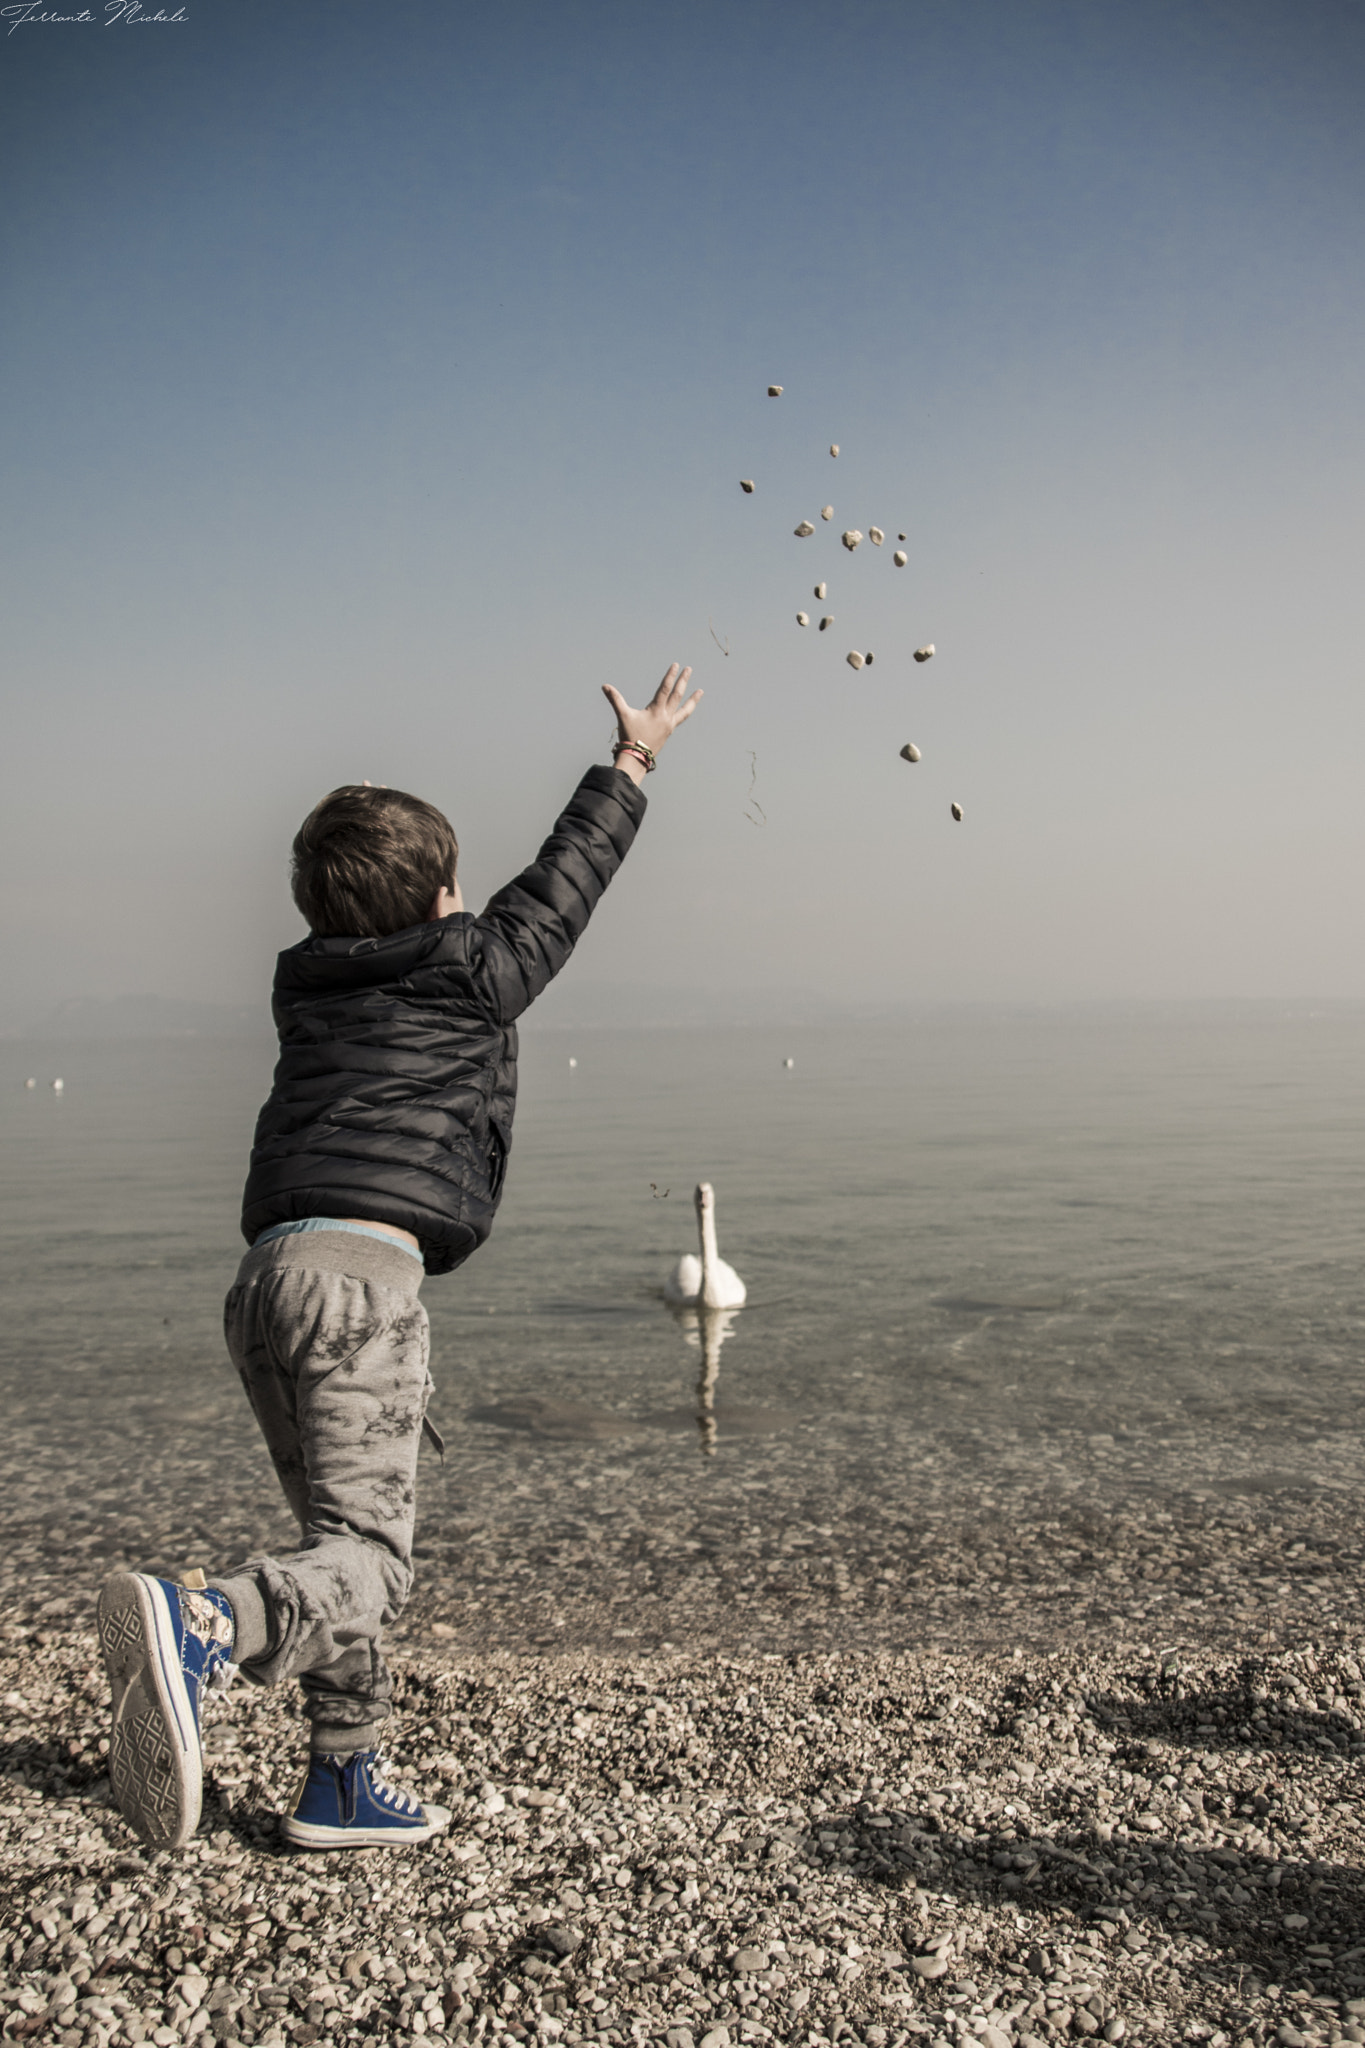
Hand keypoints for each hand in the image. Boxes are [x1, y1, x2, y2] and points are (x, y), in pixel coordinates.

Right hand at [602, 664, 701, 781]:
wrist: (637, 758)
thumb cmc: (629, 736)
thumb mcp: (622, 716)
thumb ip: (615, 699)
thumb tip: (604, 686)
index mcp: (656, 711)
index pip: (665, 689)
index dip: (670, 676)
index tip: (676, 665)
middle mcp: (666, 716)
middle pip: (677, 695)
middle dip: (683, 681)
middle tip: (689, 669)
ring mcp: (669, 725)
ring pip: (685, 709)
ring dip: (693, 699)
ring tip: (701, 691)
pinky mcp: (669, 732)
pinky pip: (680, 718)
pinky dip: (686, 711)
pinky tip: (686, 708)